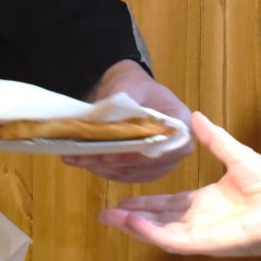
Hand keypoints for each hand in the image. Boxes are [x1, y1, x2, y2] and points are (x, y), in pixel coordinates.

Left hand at [63, 60, 193, 182]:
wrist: (131, 90)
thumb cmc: (134, 85)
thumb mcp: (128, 86)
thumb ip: (120, 105)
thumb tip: (103, 127)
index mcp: (181, 123)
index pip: (166, 148)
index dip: (139, 156)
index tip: (111, 156)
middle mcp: (177, 147)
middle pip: (148, 165)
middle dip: (115, 164)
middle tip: (87, 158)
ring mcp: (163, 161)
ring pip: (135, 173)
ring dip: (106, 169)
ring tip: (79, 159)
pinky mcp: (146, 168)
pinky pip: (127, 175)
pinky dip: (105, 171)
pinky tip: (85, 163)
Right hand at [97, 112, 260, 258]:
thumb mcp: (237, 155)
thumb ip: (215, 139)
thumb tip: (194, 115)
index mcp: (207, 203)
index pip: (169, 204)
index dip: (146, 202)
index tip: (124, 199)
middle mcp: (201, 221)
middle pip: (158, 220)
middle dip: (131, 217)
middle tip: (105, 213)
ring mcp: (201, 234)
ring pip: (159, 232)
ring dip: (135, 227)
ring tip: (110, 218)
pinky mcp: (206, 244)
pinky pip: (173, 240)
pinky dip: (151, 233)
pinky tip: (133, 223)